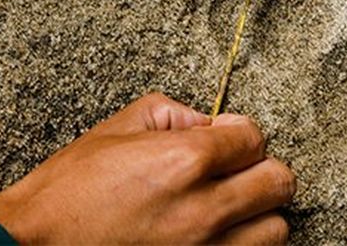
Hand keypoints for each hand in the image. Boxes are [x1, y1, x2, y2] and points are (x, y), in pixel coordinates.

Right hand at [0, 93, 295, 243]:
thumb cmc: (67, 192)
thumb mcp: (116, 129)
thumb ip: (173, 113)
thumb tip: (210, 121)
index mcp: (183, 162)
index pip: (254, 138)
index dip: (242, 134)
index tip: (228, 139)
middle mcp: (202, 211)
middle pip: (279, 183)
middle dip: (263, 168)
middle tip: (240, 170)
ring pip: (275, 230)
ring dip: (259, 214)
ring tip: (233, 208)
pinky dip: (241, 244)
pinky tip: (218, 234)